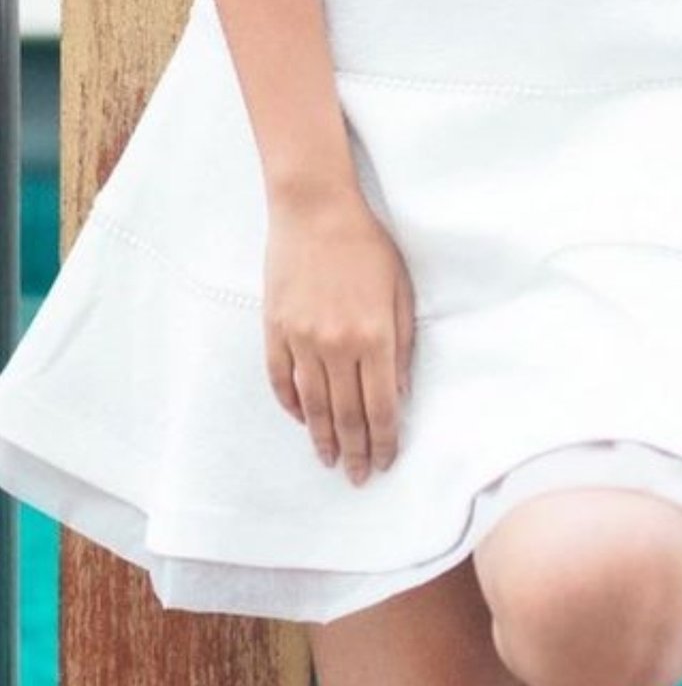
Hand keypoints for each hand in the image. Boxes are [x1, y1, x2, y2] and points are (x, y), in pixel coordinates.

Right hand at [262, 192, 416, 482]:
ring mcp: (301, 339)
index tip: (384, 462)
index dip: (383, 441)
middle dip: (354, 452)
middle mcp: (336, 345)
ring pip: (312, 405)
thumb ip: (402, 344)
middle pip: (346, 415)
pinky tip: (302, 420)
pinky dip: (291, 405)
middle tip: (357, 476)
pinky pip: (281, 380)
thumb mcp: (401, 290)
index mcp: (374, 336)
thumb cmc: (366, 244)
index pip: (380, 408)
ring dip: (322, 438)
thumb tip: (399, 392)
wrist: (315, 209)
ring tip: (329, 459)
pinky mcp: (275, 329)